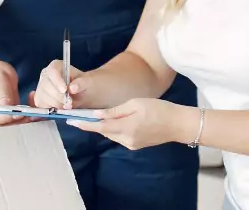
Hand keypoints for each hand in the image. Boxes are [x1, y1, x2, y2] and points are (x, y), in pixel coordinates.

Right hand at [0, 61, 27, 126]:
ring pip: (18, 122)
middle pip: (9, 125)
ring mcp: (4, 116)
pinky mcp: (13, 113)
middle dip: (23, 119)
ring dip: (29, 115)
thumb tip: (6, 107)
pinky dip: (30, 111)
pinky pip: (23, 116)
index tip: (20, 112)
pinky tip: (32, 98)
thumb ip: (3, 94)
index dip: (10, 118)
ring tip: (34, 101)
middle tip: (33, 109)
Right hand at [30, 59, 91, 109]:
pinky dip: (51, 109)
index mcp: (56, 66)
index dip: (57, 81)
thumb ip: (81, 83)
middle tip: (70, 104)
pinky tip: (61, 108)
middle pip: (46, 86)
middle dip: (58, 97)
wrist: (82, 94)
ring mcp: (41, 87)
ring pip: (43, 97)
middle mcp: (46, 75)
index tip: (65, 90)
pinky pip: (41, 105)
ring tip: (68, 106)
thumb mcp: (88, 82)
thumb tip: (72, 88)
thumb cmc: (84, 85)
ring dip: (56, 104)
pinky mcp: (39, 99)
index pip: (52, 71)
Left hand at [67, 98, 196, 149]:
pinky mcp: (135, 145)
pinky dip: (115, 128)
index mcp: (126, 127)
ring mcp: (131, 144)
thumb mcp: (135, 104)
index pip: (99, 126)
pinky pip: (120, 136)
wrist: (178, 124)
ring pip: (111, 133)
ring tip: (101, 115)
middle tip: (79, 115)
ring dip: (105, 125)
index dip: (84, 123)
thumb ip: (115, 111)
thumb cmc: (159, 109)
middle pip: (104, 130)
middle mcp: (127, 139)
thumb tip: (97, 114)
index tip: (70, 120)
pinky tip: (118, 120)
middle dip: (93, 123)